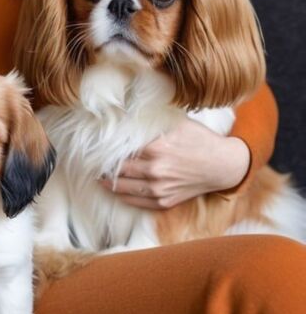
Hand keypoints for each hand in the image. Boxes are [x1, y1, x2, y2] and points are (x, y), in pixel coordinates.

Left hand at [99, 117, 250, 208]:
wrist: (223, 166)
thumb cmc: (200, 140)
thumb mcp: (177, 122)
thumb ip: (152, 120)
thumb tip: (127, 111)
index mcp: (156, 148)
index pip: (120, 150)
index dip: (105, 149)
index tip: (94, 147)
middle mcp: (155, 171)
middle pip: (118, 170)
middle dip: (103, 167)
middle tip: (90, 162)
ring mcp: (159, 189)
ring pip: (122, 188)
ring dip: (107, 183)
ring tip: (97, 176)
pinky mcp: (164, 202)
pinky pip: (136, 201)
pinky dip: (122, 195)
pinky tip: (114, 189)